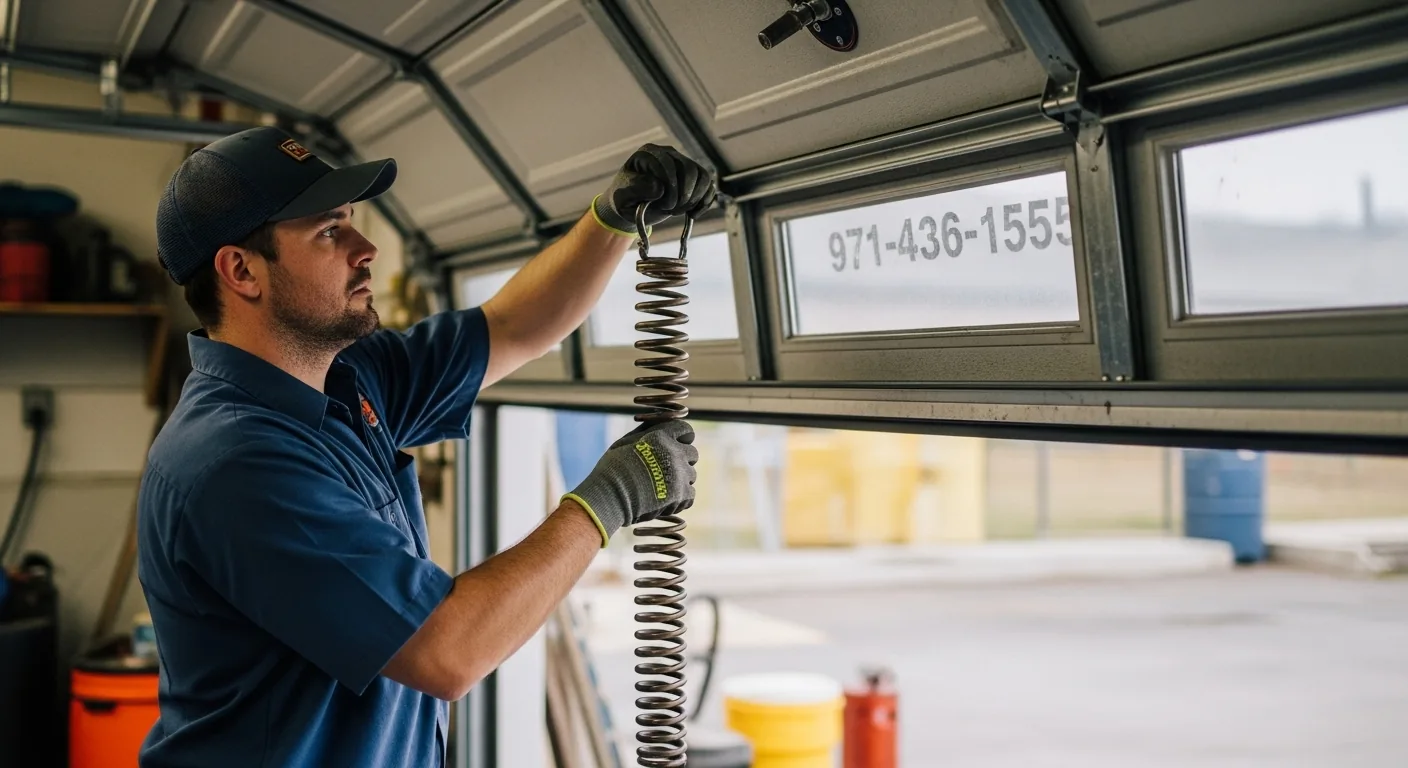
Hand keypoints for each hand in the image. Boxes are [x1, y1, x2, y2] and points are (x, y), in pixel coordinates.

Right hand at [561, 420, 698, 545]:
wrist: (609, 497)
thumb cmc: (612, 469)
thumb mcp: (624, 442)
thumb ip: (645, 432)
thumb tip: (655, 423)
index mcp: (660, 436)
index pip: (686, 430)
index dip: (682, 438)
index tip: (676, 446)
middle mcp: (674, 453)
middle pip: (692, 454)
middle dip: (683, 460)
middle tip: (666, 470)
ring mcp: (679, 474)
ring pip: (691, 476)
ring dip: (680, 481)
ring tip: (661, 487)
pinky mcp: (680, 495)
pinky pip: (690, 495)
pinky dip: (680, 499)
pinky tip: (665, 500)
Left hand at [592, 144, 716, 235]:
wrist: (631, 207)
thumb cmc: (625, 200)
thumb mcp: (621, 196)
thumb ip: (636, 188)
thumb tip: (659, 187)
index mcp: (648, 153)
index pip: (669, 165)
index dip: (670, 187)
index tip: (662, 205)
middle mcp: (668, 154)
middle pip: (689, 169)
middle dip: (683, 195)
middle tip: (671, 210)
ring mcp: (682, 164)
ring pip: (703, 176)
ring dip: (695, 199)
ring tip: (680, 211)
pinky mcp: (693, 178)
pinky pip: (708, 185)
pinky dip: (705, 202)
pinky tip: (693, 214)